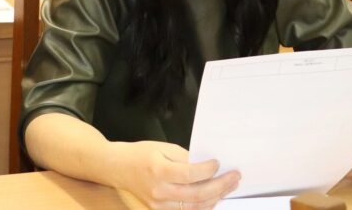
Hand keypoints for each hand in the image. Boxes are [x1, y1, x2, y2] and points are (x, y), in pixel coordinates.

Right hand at [105, 140, 239, 209]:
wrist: (116, 167)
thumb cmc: (139, 153)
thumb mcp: (162, 147)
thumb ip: (184, 157)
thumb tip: (206, 165)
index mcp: (158, 170)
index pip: (190, 174)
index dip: (208, 170)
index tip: (219, 163)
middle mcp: (159, 190)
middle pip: (197, 194)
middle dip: (220, 186)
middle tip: (235, 176)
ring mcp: (159, 204)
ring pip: (195, 207)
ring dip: (216, 197)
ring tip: (230, 187)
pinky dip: (203, 205)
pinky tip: (214, 197)